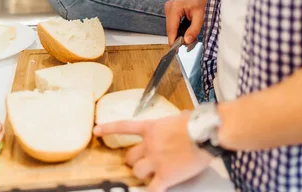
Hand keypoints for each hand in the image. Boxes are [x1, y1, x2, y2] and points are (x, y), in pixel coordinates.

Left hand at [93, 113, 209, 191]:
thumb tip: (181, 119)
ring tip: (151, 176)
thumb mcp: (179, 117)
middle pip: (130, 157)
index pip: (124, 127)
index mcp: (151, 128)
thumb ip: (172, 123)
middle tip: (140, 164)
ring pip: (137, 172)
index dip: (108, 128)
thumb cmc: (196, 123)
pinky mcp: (165, 176)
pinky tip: (152, 191)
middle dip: (133, 161)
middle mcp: (149, 144)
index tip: (96, 129)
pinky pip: (152, 189)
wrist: (204, 133)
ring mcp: (156, 161)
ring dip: (142, 175)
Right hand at [164, 0, 210, 45]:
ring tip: (192, 36)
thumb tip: (186, 41)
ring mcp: (169, 8)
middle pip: (170, 29)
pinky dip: (180, 29)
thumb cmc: (203, 0)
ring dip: (180, 34)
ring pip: (172, 28)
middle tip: (191, 42)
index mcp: (174, 7)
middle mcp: (169, 7)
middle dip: (179, 38)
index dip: (173, 41)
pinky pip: (173, 24)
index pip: (171, 29)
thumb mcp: (201, 16)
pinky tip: (188, 30)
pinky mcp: (171, 10)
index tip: (176, 51)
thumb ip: (194, 29)